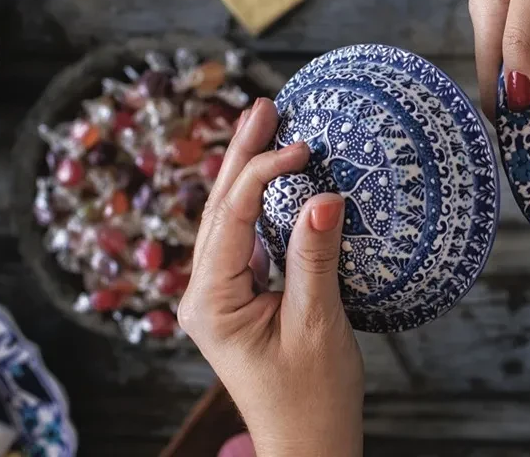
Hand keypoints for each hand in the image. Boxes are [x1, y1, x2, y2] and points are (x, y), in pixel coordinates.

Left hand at [179, 98, 363, 456]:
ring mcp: (222, 295)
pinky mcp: (242, 297)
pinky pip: (249, 237)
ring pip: (231, 218)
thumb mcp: (318, 326)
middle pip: (220, 208)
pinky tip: (278, 176)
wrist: (308, 444)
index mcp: (211, 303)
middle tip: (263, 105)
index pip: (231, 219)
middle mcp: (205, 294)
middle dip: (241, 154)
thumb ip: (315, 259)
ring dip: (248, 171)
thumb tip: (323, 197)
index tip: (302, 148)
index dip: (262, 174)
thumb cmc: (312, 398)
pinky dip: (263, 201)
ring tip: (265, 124)